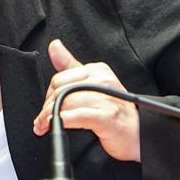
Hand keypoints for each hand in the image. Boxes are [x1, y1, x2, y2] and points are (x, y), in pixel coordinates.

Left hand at [32, 39, 140, 161]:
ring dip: (50, 118)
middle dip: (46, 108)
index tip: (44, 108)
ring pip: (66, 103)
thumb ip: (70, 65)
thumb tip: (54, 45)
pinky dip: (64, 121)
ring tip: (44, 127)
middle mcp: (103, 80)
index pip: (59, 79)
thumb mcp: (92, 83)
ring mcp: (107, 98)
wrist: (138, 134)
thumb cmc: (114, 110)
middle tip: (40, 122)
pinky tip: (58, 127)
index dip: (48, 96)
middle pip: (60, 91)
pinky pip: (78, 116)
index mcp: (98, 70)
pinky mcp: (108, 117)